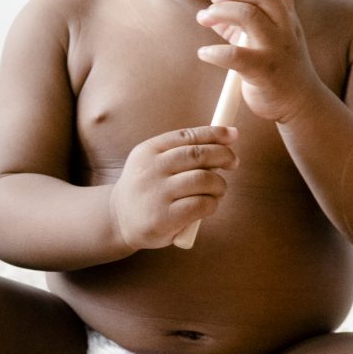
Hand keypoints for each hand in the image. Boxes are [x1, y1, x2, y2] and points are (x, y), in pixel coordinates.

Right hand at [108, 125, 236, 251]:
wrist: (118, 220)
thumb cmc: (149, 187)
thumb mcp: (154, 162)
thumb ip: (183, 150)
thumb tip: (228, 136)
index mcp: (148, 150)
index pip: (186, 136)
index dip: (214, 133)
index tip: (233, 134)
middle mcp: (149, 169)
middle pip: (198, 155)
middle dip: (223, 155)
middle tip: (233, 162)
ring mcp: (155, 194)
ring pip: (204, 179)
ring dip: (219, 184)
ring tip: (218, 190)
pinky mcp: (163, 218)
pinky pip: (201, 204)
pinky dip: (212, 203)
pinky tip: (208, 206)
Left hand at [196, 0, 324, 122]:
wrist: (301, 103)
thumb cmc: (282, 69)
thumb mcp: (269, 41)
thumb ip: (240, 26)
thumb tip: (211, 15)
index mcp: (288, 18)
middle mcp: (285, 29)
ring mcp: (276, 49)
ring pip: (249, 16)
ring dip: (220, 11)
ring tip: (205, 17)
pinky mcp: (264, 71)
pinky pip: (235, 55)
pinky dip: (214, 52)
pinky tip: (205, 53)